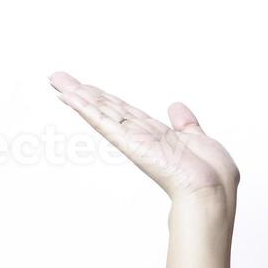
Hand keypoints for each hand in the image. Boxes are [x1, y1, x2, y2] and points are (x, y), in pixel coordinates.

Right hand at [48, 70, 239, 208]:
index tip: (88, 88)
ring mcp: (133, 140)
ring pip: (101, 112)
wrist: (212, 189)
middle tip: (58, 78)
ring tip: (56, 80)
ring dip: (78, 95)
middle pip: (107, 109)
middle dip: (84, 93)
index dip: (107, 100)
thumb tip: (175, 106)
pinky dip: (85, 108)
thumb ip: (186, 125)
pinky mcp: (129, 144)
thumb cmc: (212, 173)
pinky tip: (67, 96)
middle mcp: (141, 137)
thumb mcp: (199, 140)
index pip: (126, 113)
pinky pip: (104, 123)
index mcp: (158, 136)